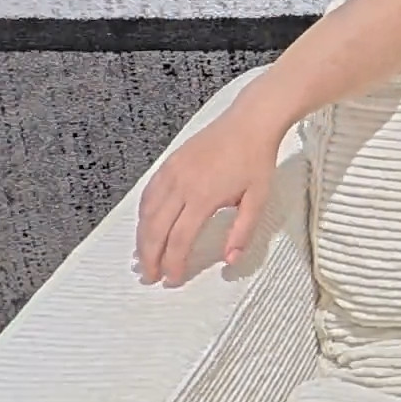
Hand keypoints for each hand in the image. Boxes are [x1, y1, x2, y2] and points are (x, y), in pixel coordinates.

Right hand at [135, 112, 281, 286]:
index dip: (173, 263)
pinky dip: (143, 214)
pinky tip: (146, 226)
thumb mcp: (258, 198)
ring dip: (142, 238)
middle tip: (149, 276)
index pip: (180, 239)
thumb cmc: (256, 160)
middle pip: (155, 229)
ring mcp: (171, 172)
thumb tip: (230, 260)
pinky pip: (148, 194)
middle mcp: (181, 185)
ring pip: (146, 212)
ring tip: (143, 258)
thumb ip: (242, 231)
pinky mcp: (168, 163)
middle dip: (150, 257)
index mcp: (203, 197)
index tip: (173, 279)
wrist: (249, 122)